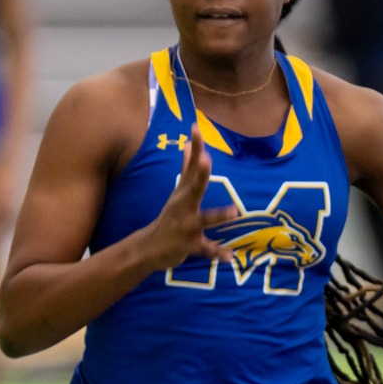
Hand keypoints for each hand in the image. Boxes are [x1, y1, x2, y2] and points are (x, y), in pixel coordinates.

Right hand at [136, 134, 237, 272]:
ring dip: (218, 216)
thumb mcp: (177, 192)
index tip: (196, 127)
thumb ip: (186, 168)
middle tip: (205, 159)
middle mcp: (184, 207)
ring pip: (204, 220)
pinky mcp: (188, 245)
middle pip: (193, 188)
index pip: (190, 166)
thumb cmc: (170, 217)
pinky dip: (217, 253)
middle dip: (199, 174)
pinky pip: (205, 250)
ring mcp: (186, 226)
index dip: (194, 147)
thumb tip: (189, 144)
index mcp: (183, 192)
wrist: (148, 248)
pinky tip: (229, 256)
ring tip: (234, 211)